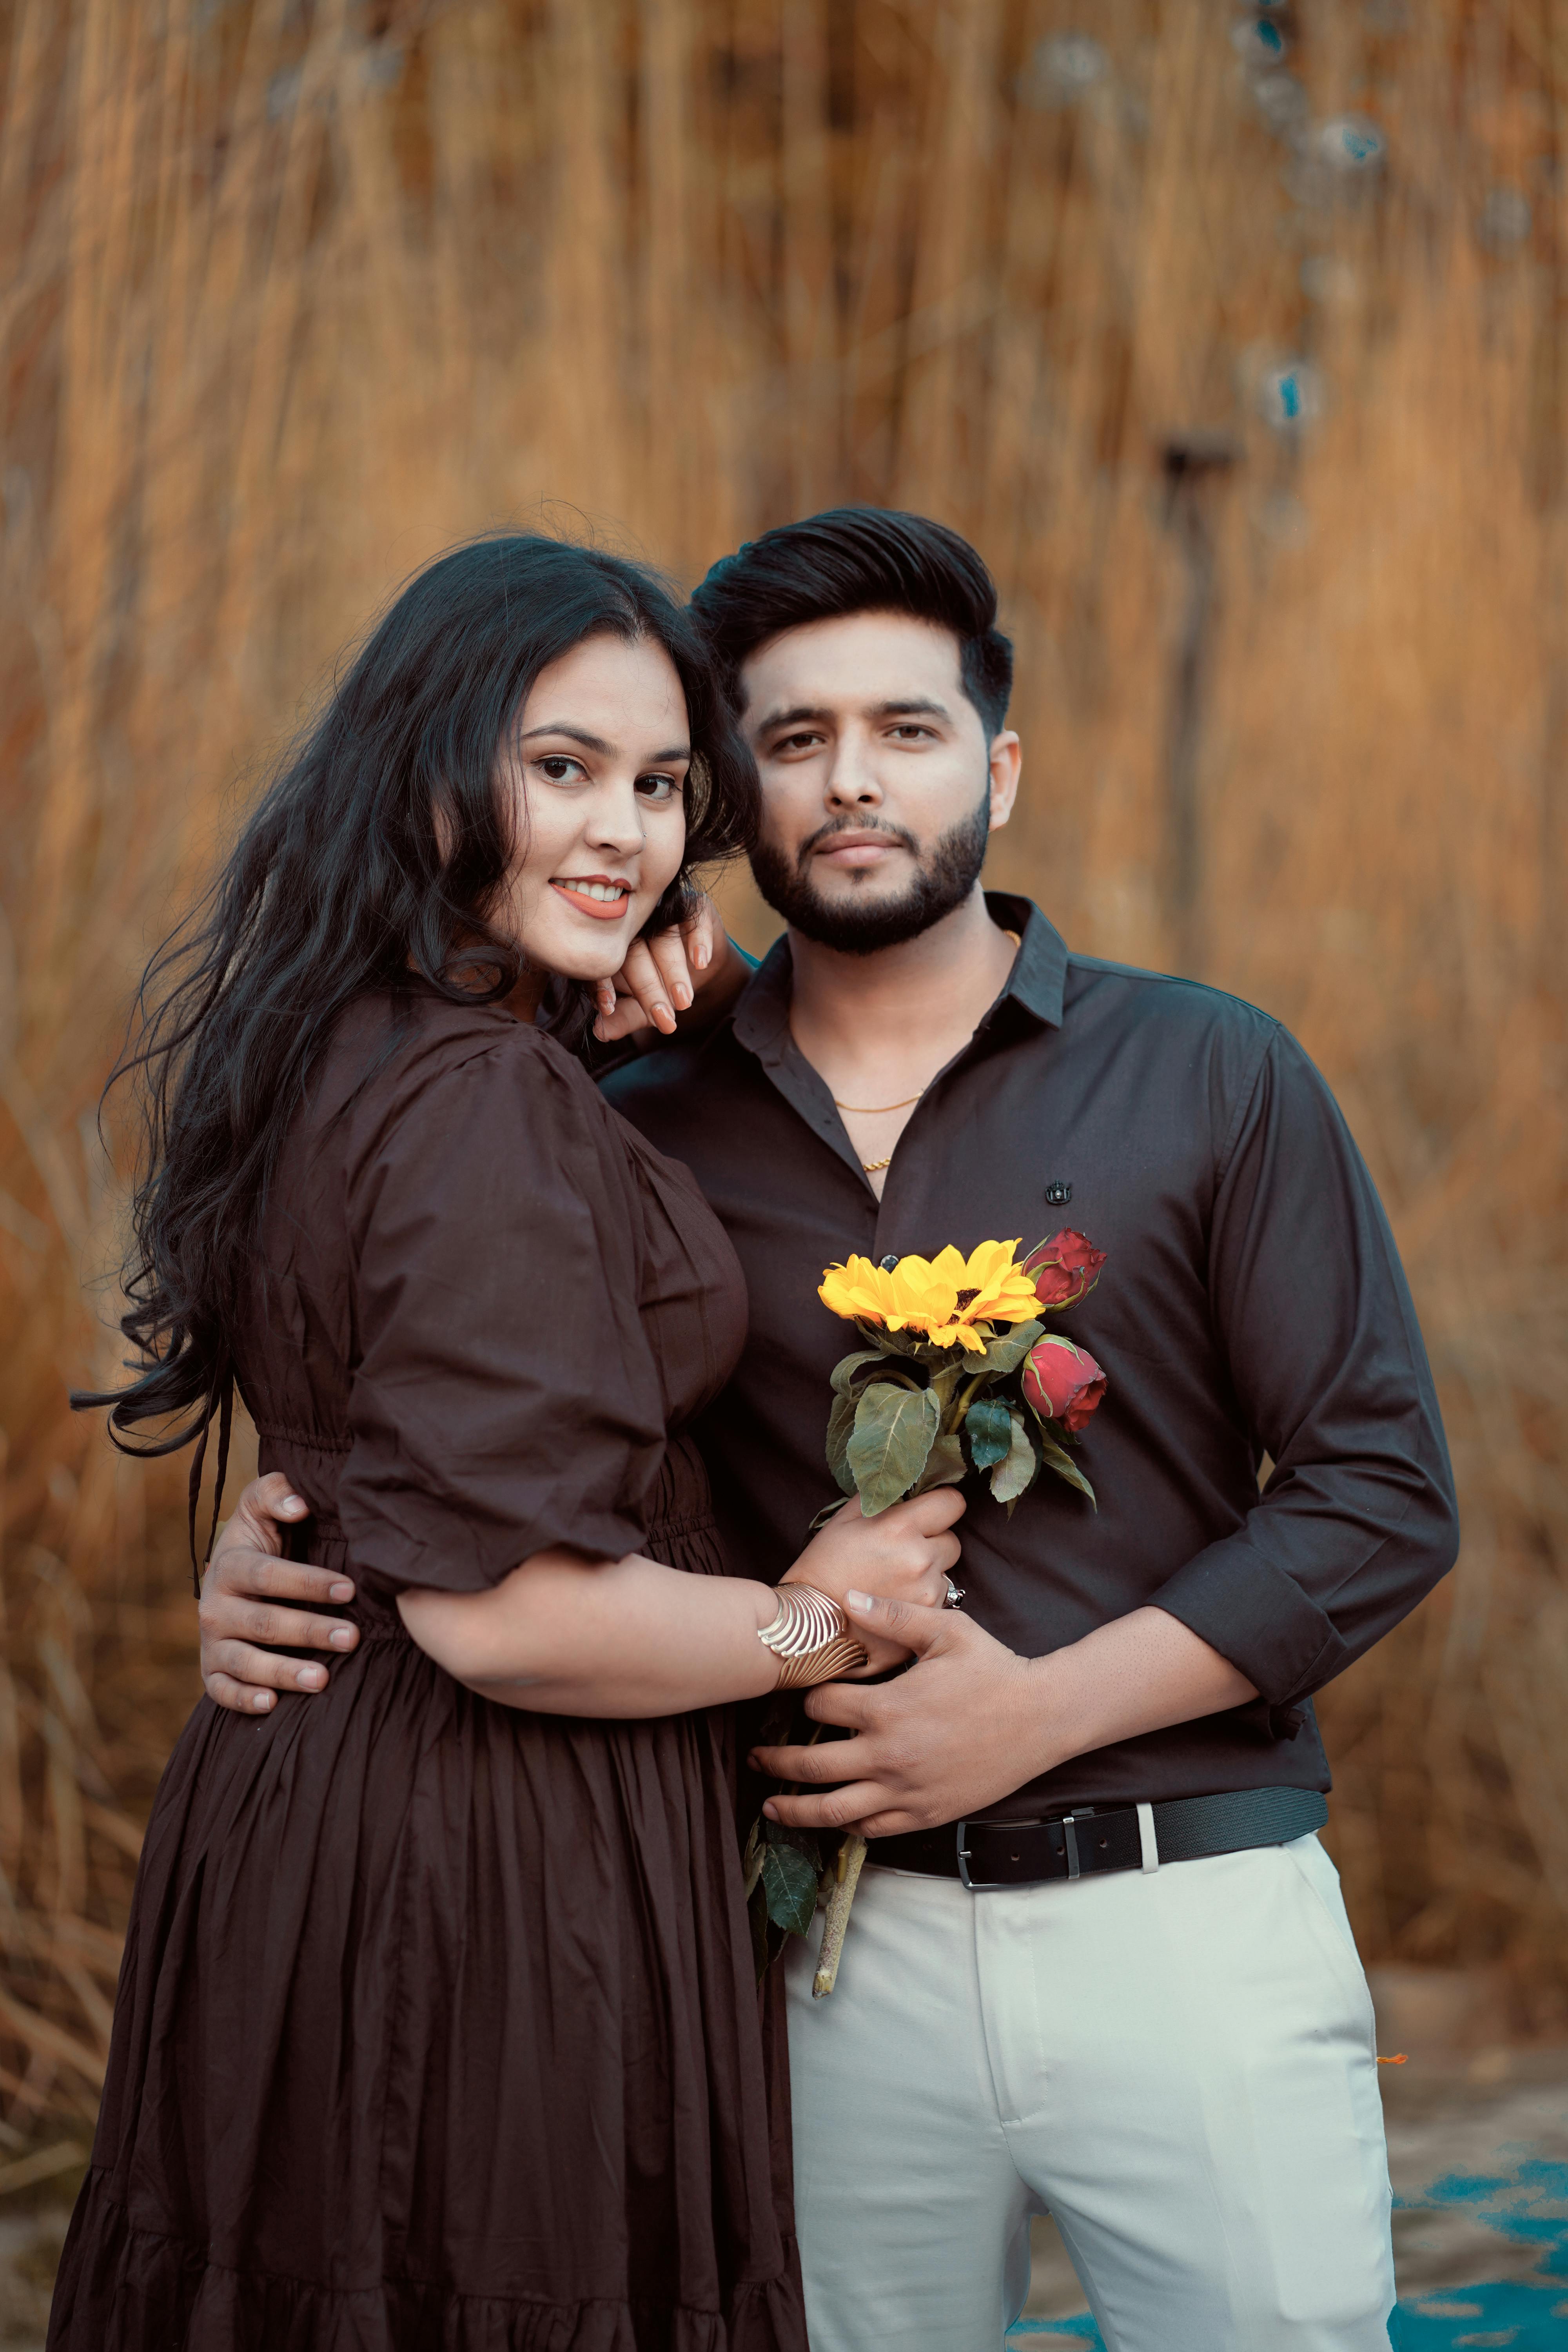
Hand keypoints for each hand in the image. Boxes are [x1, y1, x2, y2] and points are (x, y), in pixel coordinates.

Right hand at [199, 1472, 360, 1713]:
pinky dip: (243, 1699)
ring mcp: (212, 1642)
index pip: (268, 1575)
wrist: (231, 1578)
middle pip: (263, 1622)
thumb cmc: (260, 1541)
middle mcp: (214, 1607)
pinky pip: (221, 1691)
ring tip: (323, 1679)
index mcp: (229, 1566)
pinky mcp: (212, 1671)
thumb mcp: (261, 1508)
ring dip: (283, 1672)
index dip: (308, 1582)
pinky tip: (272, 1704)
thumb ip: (276, 1492)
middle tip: (352, 1638)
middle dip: (309, 1630)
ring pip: (245, 1662)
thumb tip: (299, 1503)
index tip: (349, 1589)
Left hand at [591, 892, 746, 1041]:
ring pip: (664, 938)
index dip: (603, 985)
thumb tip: (600, 1032)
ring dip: (674, 970)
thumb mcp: (643, 1006)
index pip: (603, 963)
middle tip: (663, 1018)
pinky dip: (698, 939)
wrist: (702, 965)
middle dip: (648, 988)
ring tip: (683, 1001)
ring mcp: (664, 911)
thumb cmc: (663, 983)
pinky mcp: (694, 906)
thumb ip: (622, 1017)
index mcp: (612, 945)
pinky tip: (701, 962)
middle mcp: (635, 923)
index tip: (608, 1008)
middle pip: (635, 952)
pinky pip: (695, 917)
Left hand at [750, 1591, 1045, 1835]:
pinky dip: (846, 1826)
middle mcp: (888, 1755)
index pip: (821, 1705)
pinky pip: (873, 1829)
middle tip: (755, 1757)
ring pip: (834, 1810)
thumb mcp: (945, 1631)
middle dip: (776, 1761)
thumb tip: (846, 1598)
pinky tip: (833, 1819)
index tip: (807, 1695)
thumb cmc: (993, 1669)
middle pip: (811, 1765)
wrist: (1042, 1718)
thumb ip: (892, 1616)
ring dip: (796, 1810)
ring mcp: (906, 1790)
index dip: (808, 1696)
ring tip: (771, 1807)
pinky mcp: (926, 1813)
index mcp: (888, 1708)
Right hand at [781, 1489, 962, 1675]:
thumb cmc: (823, 1566)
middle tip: (904, 1550)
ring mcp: (926, 1591)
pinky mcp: (926, 1618)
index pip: (952, 1503)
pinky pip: (939, 1599)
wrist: (813, 1622)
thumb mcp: (843, 1521)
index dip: (942, 1505)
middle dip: (933, 1542)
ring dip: (929, 1572)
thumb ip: (877, 1498)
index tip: (931, 1511)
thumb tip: (899, 1484)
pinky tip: (896, 1599)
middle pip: (952, 1540)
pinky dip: (923, 1597)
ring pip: (946, 1572)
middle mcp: (920, 1558)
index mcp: (899, 1527)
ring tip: (896, 1579)